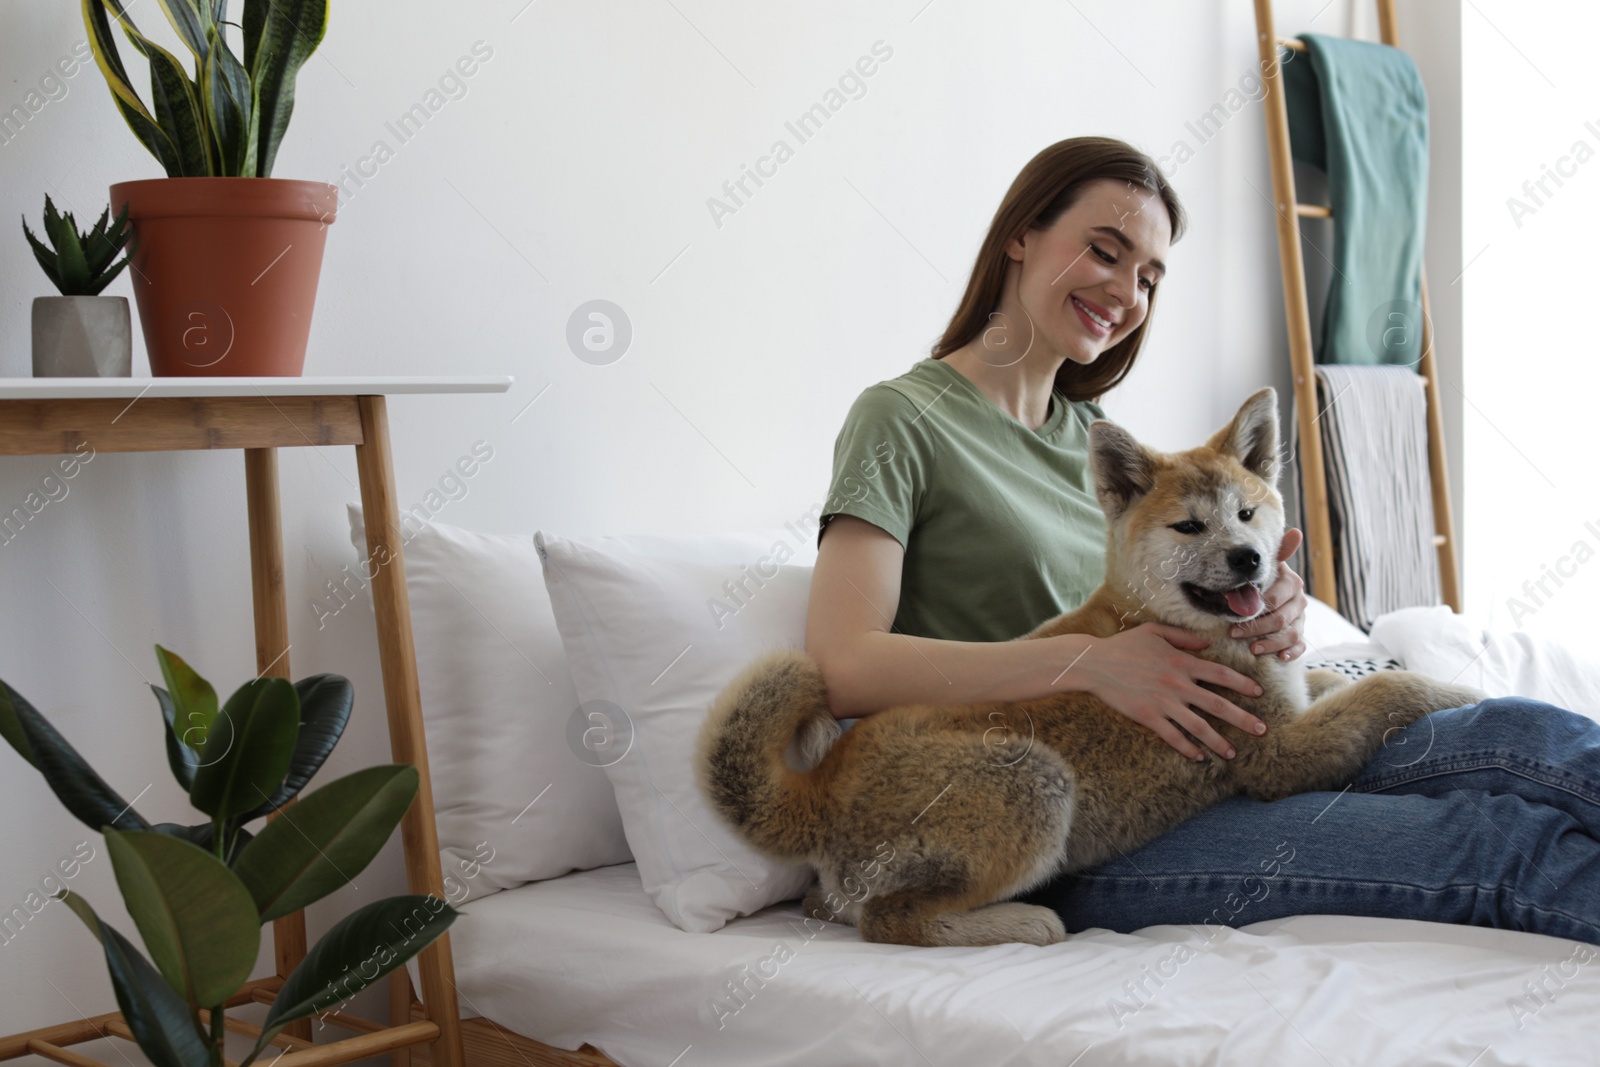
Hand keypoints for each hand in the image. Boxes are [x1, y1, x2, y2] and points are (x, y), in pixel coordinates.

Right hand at [1075, 623, 1267, 760]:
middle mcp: (1177, 684)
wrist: (1094, 664)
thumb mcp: (1154, 631)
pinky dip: (1188, 749)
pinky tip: (1199, 757)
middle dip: (1242, 718)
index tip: (1258, 693)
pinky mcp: (1148, 717)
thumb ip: (1183, 637)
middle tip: (1262, 730)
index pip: (1220, 674)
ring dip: (1219, 741)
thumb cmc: (1123, 646)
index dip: (1242, 684)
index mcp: (1181, 661)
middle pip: (1218, 704)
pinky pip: (1173, 737)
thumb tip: (1207, 644)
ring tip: (1233, 753)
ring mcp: (1164, 702)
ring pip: (1199, 726)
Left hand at [1230, 528, 1307, 661]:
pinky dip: (1292, 652)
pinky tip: (1280, 658)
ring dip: (1271, 643)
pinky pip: (1301, 646)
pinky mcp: (1300, 635)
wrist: (1270, 597)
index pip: (1277, 597)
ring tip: (1252, 649)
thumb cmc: (1263, 581)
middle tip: (1234, 633)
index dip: (1257, 607)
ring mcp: (1301, 619)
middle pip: (1281, 618)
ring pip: (1291, 634)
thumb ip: (1277, 552)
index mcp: (1291, 583)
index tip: (1235, 616)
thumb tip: (1296, 532)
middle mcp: (1299, 601)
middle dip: (1257, 627)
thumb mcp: (1266, 567)